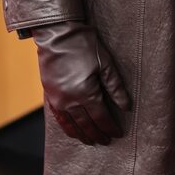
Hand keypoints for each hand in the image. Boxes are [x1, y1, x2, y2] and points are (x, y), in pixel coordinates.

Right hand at [32, 22, 130, 145]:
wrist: (56, 33)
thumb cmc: (83, 45)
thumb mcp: (105, 64)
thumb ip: (115, 87)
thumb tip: (126, 107)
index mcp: (86, 93)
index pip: (101, 118)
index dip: (110, 127)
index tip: (117, 134)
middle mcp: (69, 100)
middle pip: (85, 124)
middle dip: (96, 134)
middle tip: (105, 141)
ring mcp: (57, 99)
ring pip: (70, 124)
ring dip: (81, 134)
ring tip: (89, 141)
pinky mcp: (48, 94)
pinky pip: (57, 117)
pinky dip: (65, 126)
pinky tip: (71, 130)